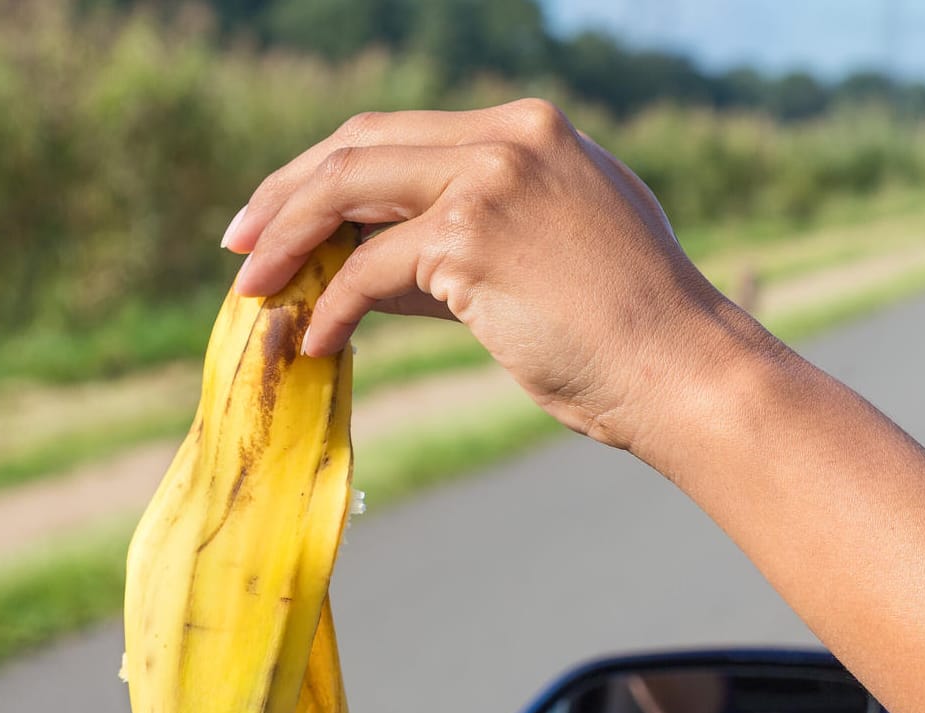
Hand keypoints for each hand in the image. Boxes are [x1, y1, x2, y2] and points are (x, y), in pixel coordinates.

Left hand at [223, 100, 759, 450]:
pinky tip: (315, 340)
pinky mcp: (474, 237)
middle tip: (239, 243)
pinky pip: (369, 269)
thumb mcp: (552, 257)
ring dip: (286, 241)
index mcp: (534, 130)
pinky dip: (331, 305)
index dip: (329, 173)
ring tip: (251, 289)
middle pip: (360, 145)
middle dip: (285, 194)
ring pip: (347, 190)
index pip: (401, 134)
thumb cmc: (629, 333)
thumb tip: (366, 265)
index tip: (285, 215)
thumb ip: (468, 240)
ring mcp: (492, 179)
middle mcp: (511, 137)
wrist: (685, 370)